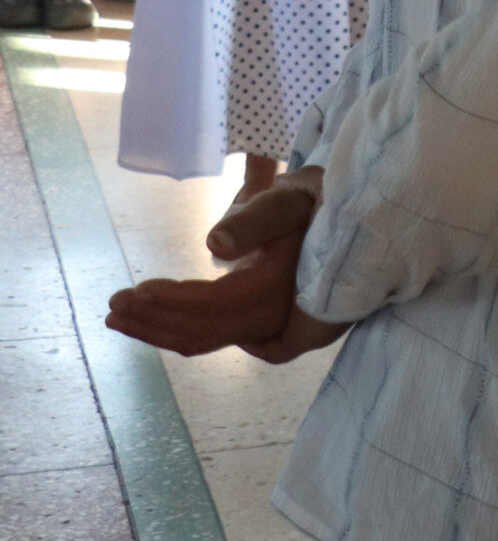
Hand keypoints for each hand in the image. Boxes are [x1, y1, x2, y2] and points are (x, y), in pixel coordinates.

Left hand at [104, 166, 338, 360]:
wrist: (340, 222)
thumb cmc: (310, 206)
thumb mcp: (286, 203)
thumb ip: (255, 220)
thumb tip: (215, 246)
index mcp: (279, 291)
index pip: (217, 305)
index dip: (175, 302)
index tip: (137, 291)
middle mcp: (273, 318)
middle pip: (204, 330)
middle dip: (154, 320)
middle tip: (113, 305)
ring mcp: (266, 326)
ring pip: (204, 338)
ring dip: (157, 330)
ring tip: (117, 318)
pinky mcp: (255, 324)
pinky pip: (211, 335)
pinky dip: (176, 330)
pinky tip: (148, 321)